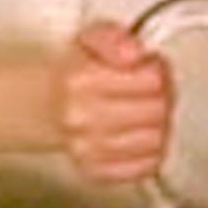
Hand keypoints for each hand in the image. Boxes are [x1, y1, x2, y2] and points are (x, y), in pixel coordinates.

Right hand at [55, 22, 174, 182]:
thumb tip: (133, 53)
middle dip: (163, 96)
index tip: (151, 67)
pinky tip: (142, 135)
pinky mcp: (94, 170)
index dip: (158, 70)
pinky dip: (151, 151)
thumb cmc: (76, 71)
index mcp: (81, 80)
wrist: (43, 104)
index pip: (151, 80)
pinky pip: (144, 167)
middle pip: (156, 110)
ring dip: (159, 124)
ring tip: (149, 111)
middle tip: (154, 90)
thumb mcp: (92, 37)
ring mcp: (86, 148)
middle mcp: (81, 117)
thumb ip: (115, 38)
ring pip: (154, 140)